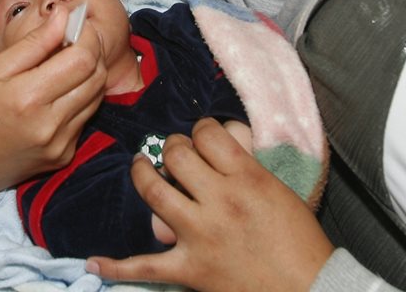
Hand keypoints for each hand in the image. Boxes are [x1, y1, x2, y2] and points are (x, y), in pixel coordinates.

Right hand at [0, 7, 105, 197]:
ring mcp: (61, 144)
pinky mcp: (65, 155)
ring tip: (67, 62)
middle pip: (97, 77)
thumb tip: (64, 15)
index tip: (76, 23)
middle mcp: (50, 124)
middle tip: (74, 39)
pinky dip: (81, 97)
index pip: (82, 59)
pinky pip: (86, 117)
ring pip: (97, 96)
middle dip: (93, 51)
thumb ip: (33, 42)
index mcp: (28, 98)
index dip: (87, 36)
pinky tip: (60, 91)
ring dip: (90, 73)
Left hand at [88, 119, 333, 291]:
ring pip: (155, 192)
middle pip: (176, 155)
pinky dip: (117, 266)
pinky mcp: (191, 268)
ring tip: (141, 168)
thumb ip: (246, 168)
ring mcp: (202, 234)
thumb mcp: (279, 190)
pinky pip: (146, 265)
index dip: (199, 130)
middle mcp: (220, 199)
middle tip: (173, 152)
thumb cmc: (301, 241)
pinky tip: (95, 262)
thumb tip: (218, 149)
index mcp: (247, 176)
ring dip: (142, 175)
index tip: (200, 137)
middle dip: (171, 147)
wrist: (310, 289)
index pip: (207, 133)